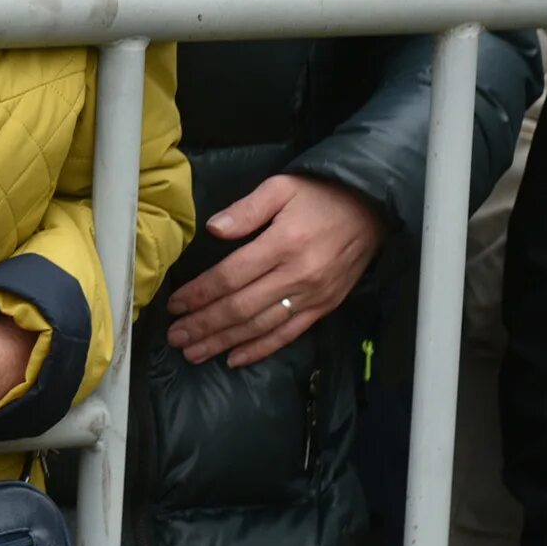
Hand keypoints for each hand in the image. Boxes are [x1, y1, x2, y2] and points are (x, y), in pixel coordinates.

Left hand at [167, 173, 384, 366]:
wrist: (371, 210)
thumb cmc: (320, 195)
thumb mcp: (280, 188)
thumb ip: (245, 209)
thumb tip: (213, 229)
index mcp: (283, 244)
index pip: (231, 277)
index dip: (200, 294)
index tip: (175, 305)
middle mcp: (297, 276)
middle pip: (241, 308)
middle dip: (204, 325)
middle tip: (176, 337)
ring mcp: (313, 296)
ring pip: (261, 327)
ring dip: (225, 342)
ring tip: (194, 352)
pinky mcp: (325, 307)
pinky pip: (289, 334)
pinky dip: (260, 349)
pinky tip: (235, 358)